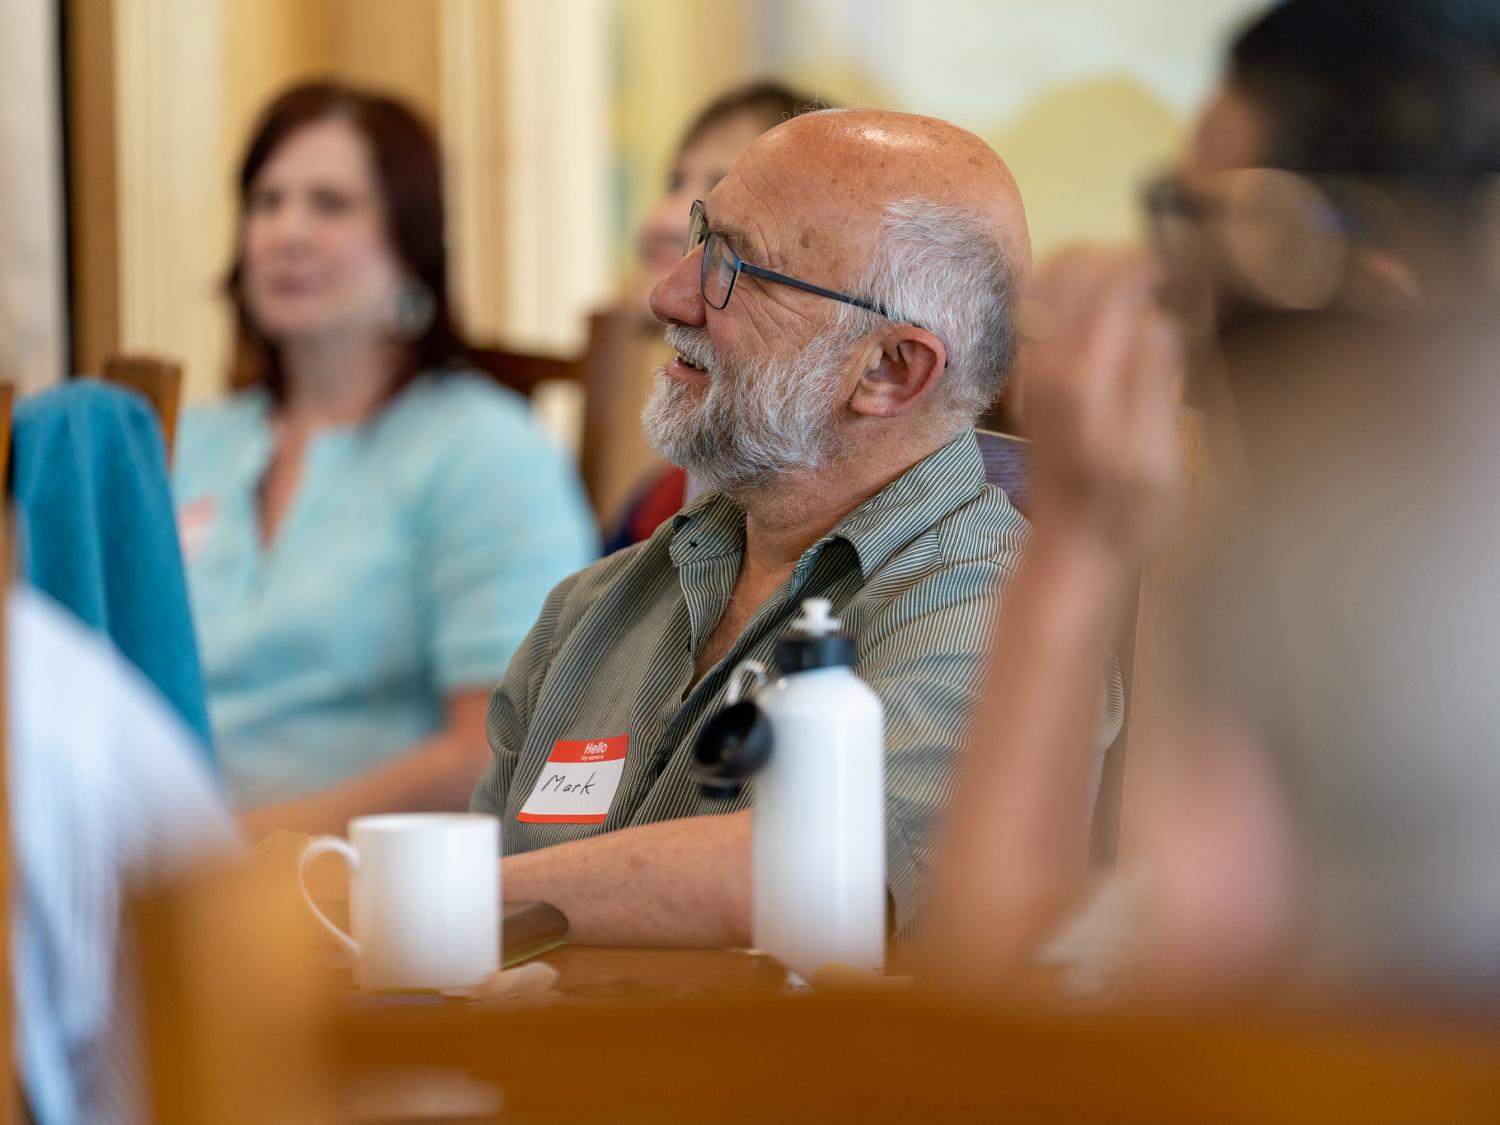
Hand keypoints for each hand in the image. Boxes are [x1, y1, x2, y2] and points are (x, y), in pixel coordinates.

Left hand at [1016, 247, 1186, 563]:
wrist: (1071, 553)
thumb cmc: (1125, 518)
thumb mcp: (1157, 461)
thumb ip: (1157, 386)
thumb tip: (1161, 324)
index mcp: (1083, 379)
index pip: (1113, 283)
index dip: (1157, 263)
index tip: (1194, 269)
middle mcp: (1048, 366)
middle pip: (1074, 265)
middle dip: (1126, 255)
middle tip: (1173, 275)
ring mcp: (1034, 371)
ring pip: (1052, 279)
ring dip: (1101, 267)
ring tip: (1148, 288)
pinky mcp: (1033, 381)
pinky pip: (1046, 308)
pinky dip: (1082, 291)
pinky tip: (1120, 315)